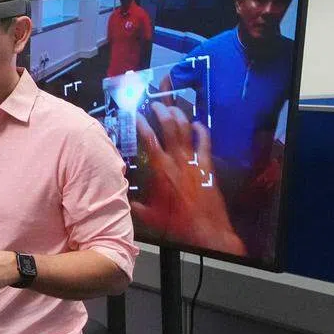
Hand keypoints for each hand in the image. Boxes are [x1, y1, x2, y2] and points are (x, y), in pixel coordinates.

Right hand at [132, 103, 246, 256]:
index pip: (149, 138)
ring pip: (186, 130)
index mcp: (161, 169)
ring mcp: (193, 161)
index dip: (141, 124)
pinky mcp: (207, 166)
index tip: (136, 115)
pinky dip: (202, 131)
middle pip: (169, 127)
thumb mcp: (151, 215)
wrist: (205, 229)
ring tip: (172, 107)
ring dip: (179, 116)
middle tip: (155, 104)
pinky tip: (198, 123)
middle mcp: (177, 160)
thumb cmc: (177, 223)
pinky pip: (205, 143)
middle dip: (161, 111)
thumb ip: (137, 205)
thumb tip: (126, 200)